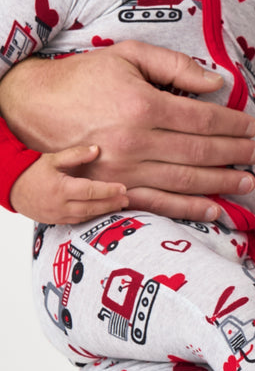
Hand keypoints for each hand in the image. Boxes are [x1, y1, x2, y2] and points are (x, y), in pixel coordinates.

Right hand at [0, 42, 254, 220]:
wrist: (30, 106)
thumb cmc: (83, 77)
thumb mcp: (128, 55)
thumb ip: (175, 66)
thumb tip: (216, 83)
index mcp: (143, 107)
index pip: (202, 120)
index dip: (231, 125)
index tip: (250, 127)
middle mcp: (136, 143)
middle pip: (199, 152)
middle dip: (234, 155)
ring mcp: (123, 171)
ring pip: (185, 181)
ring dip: (220, 183)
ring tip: (246, 183)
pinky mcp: (112, 190)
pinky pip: (159, 203)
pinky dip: (190, 209)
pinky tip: (215, 209)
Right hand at [10, 146, 127, 222]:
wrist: (12, 188)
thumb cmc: (33, 172)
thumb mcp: (53, 159)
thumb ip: (76, 154)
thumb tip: (96, 149)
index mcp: (61, 189)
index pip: (90, 191)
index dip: (108, 190)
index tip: (123, 188)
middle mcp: (60, 205)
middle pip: (91, 207)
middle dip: (110, 204)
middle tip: (127, 199)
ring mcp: (57, 215)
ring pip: (85, 217)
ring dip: (103, 212)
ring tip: (119, 206)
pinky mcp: (54, 221)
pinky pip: (76, 221)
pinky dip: (90, 217)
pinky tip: (101, 212)